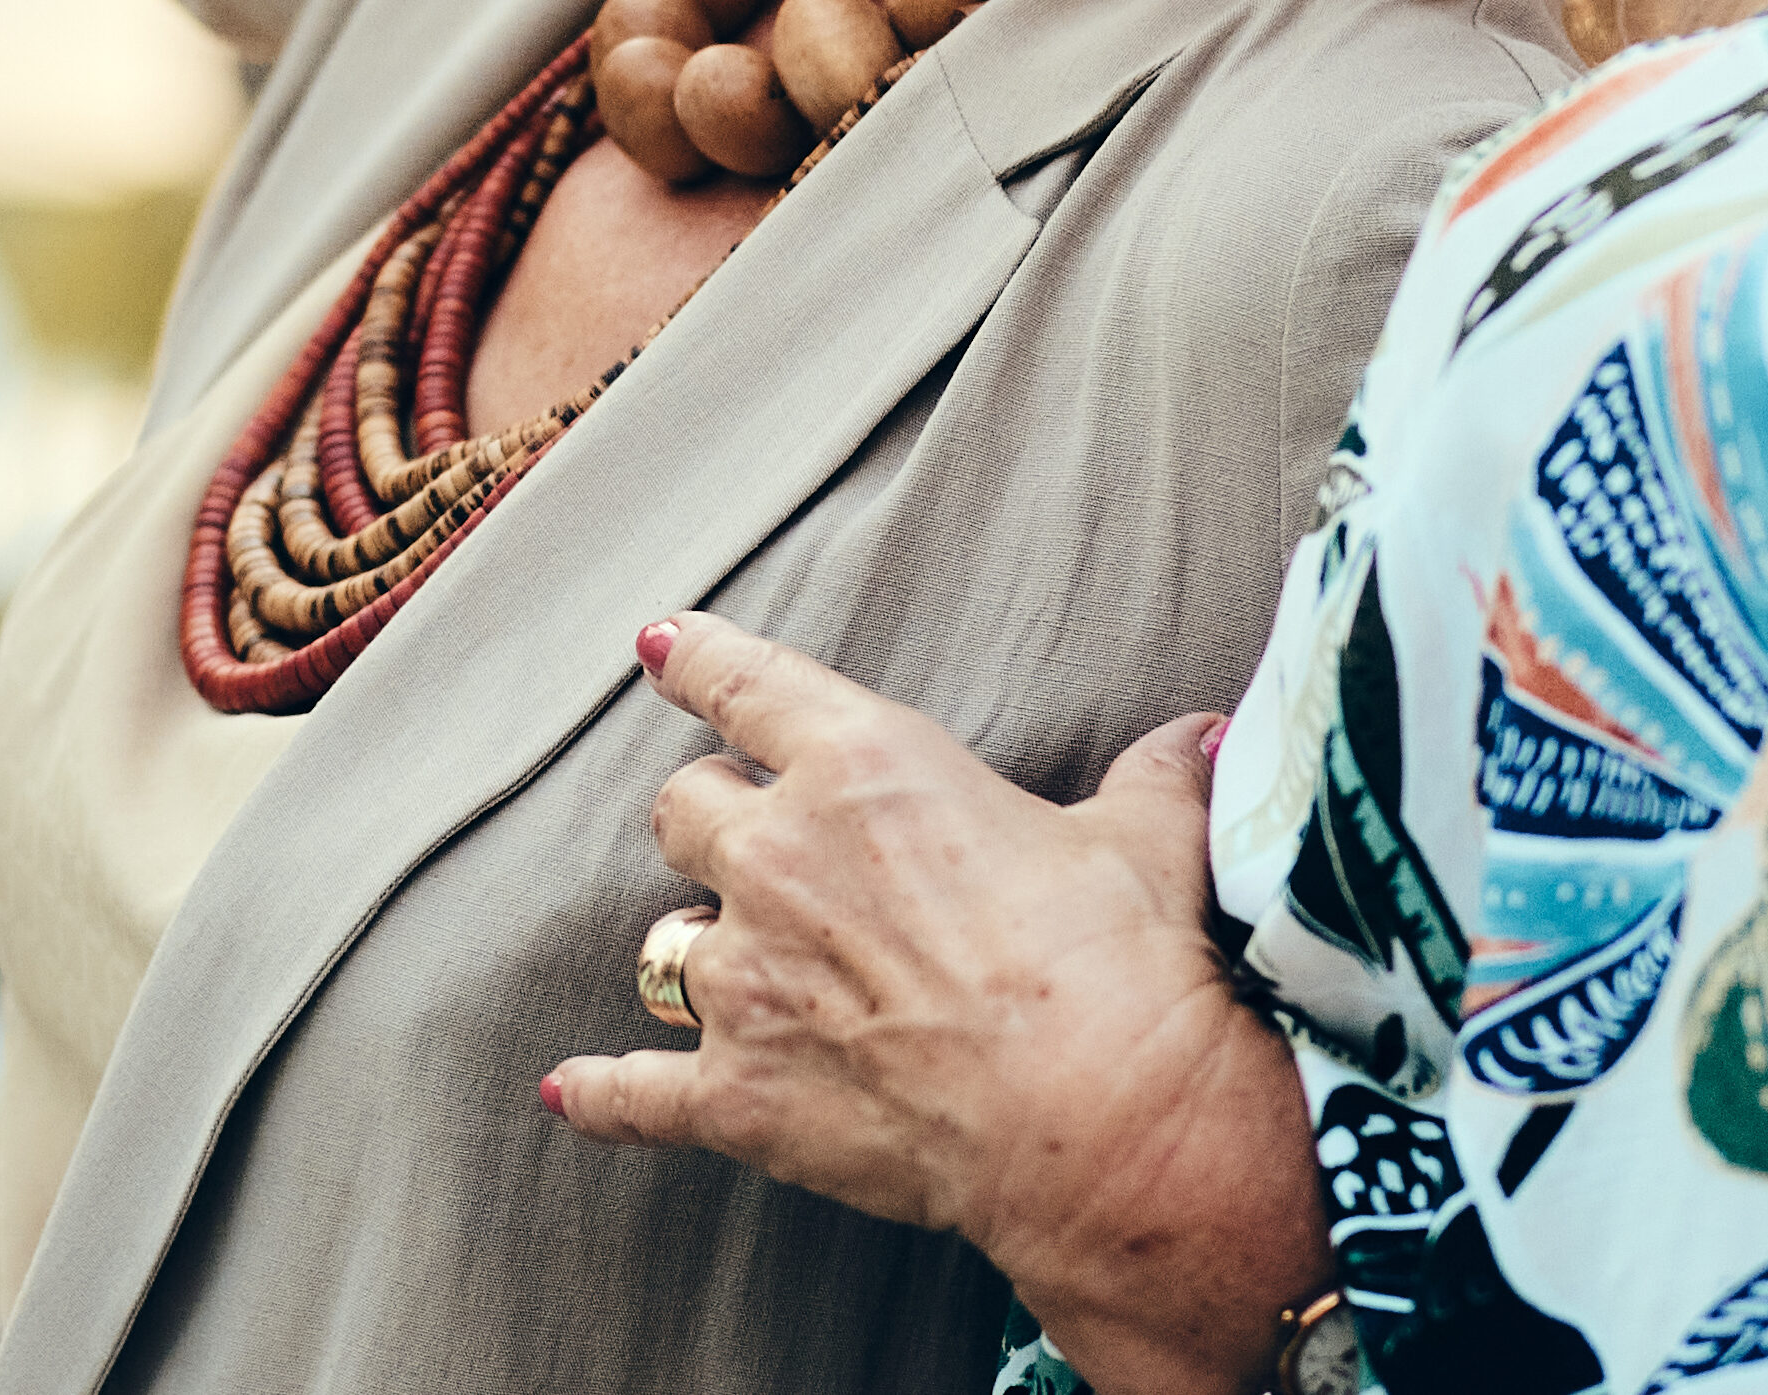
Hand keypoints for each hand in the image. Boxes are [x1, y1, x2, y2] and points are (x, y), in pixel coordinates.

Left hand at [547, 620, 1325, 1394]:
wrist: (1106, 1123)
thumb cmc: (1127, 965)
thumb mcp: (1148, 840)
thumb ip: (1150, 778)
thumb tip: (1195, 737)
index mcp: (865, 768)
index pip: (746, 685)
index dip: (698, 661)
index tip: (662, 645)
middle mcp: (780, 859)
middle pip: (683, 812)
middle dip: (712, 823)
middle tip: (757, 849)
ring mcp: (746, 983)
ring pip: (662, 939)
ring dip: (694, 948)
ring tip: (731, 968)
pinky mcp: (737, 1096)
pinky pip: (634, 1092)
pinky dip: (603, 1093)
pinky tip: (572, 1091)